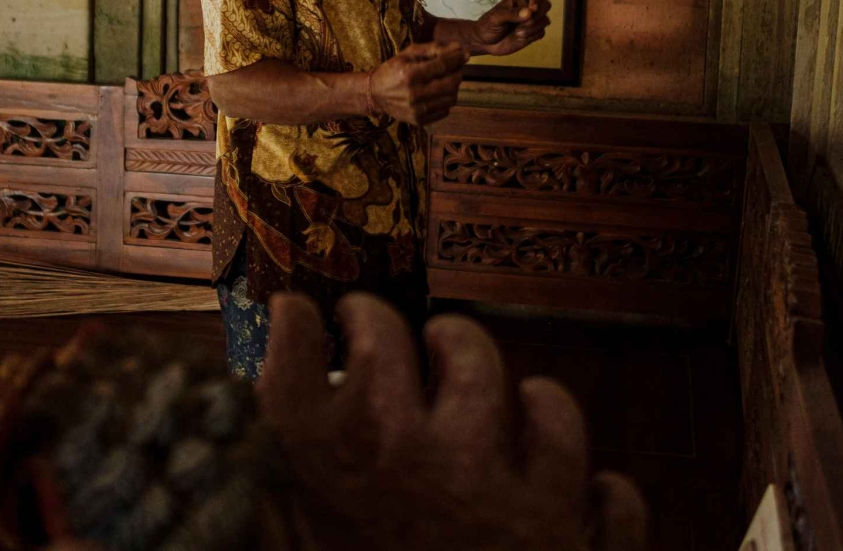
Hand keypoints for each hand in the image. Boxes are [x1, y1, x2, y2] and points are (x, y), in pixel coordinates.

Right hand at [258, 293, 646, 550]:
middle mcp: (423, 455)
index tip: (302, 314)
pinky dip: (585, 478)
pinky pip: (594, 467)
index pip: (298, 351)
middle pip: (413, 337)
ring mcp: (510, 485)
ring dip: (494, 379)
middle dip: (393, 328)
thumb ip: (275, 512)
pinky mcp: (578, 527)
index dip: (296, 322)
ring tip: (475, 384)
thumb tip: (248, 461)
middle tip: (386, 337)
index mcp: (337, 469)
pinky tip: (565, 485)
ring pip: (515, 380)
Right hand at [367, 41, 468, 125]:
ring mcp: (417, 110)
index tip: (465, 54)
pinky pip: (445, 111)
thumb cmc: (393, 69)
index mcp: (410, 74)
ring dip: (453, 88)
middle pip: (451, 84)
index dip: (457, 58)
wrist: (375, 95)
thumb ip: (433, 48)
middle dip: (458, 73)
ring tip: (444, 81)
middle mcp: (414, 94)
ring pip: (451, 98)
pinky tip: (436, 94)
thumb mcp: (408, 54)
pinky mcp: (419, 121)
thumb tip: (459, 48)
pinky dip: (445, 101)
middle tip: (455, 69)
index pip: (443, 65)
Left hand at [471, 0, 551, 55]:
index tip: (531, 9)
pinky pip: (542, 32)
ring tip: (517, 32)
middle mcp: (528, 8)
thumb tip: (530, 12)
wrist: (484, 43)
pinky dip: (532, 36)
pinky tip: (520, 37)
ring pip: (545, 20)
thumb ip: (512, 14)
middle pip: (546, 5)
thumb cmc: (488, 25)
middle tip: (525, 22)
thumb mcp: (496, 17)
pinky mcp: (533, 33)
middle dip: (538, 15)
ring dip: (533, 28)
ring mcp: (531, 21)